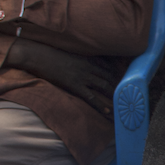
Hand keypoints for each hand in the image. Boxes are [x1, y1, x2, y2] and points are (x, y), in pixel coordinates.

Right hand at [6, 40, 121, 115]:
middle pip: (109, 77)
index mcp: (87, 57)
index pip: (108, 66)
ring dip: (114, 96)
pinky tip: (108, 112)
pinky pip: (91, 97)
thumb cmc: (51, 53)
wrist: (38, 55)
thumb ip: (79, 58)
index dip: (117, 74)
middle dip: (119, 86)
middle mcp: (88, 66)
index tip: (124, 81)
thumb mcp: (69, 53)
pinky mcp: (74, 85)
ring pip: (104, 87)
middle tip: (126, 96)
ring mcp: (82, 76)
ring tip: (121, 104)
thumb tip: (82, 63)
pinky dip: (101, 105)